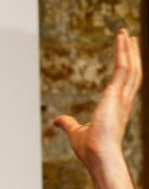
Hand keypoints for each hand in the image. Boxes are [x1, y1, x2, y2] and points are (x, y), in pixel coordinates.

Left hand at [54, 29, 141, 170]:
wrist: (98, 156)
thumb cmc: (90, 149)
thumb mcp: (76, 132)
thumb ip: (68, 124)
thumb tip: (57, 121)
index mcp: (117, 108)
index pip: (126, 84)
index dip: (127, 68)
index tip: (127, 55)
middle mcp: (123, 101)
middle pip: (132, 72)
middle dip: (131, 54)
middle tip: (131, 38)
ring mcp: (122, 97)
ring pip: (131, 67)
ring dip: (128, 49)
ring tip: (125, 33)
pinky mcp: (116, 94)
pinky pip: (123, 67)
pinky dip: (123, 51)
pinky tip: (121, 39)